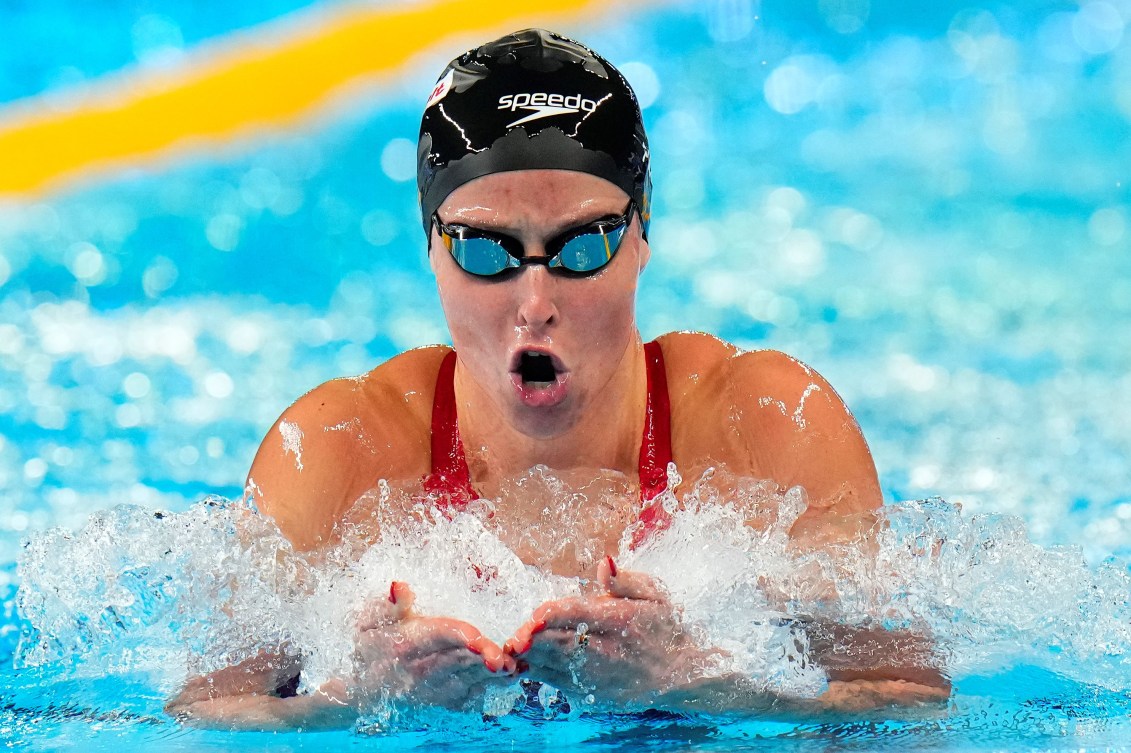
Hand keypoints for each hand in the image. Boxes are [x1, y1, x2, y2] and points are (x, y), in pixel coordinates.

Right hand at [354, 581, 515, 709]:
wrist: (362, 687)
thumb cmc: (372, 643)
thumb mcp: (369, 621)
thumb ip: (388, 604)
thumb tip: (400, 585)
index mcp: (407, 644)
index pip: (436, 637)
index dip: (458, 636)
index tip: (477, 636)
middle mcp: (421, 669)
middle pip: (458, 661)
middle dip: (482, 659)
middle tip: (505, 658)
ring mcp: (434, 689)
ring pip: (468, 680)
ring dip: (492, 676)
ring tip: (515, 668)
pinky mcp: (445, 700)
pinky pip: (471, 696)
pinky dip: (492, 688)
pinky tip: (511, 677)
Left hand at [503, 557, 715, 706]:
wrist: (680, 675)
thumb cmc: (664, 627)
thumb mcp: (654, 595)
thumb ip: (625, 580)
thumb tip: (604, 563)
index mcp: (621, 621)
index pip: (582, 615)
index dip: (554, 615)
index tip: (535, 614)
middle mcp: (608, 652)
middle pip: (561, 645)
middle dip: (534, 640)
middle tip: (514, 636)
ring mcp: (599, 677)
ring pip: (555, 666)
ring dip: (530, 657)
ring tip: (512, 646)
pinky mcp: (591, 694)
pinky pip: (557, 682)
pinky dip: (538, 670)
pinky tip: (523, 660)